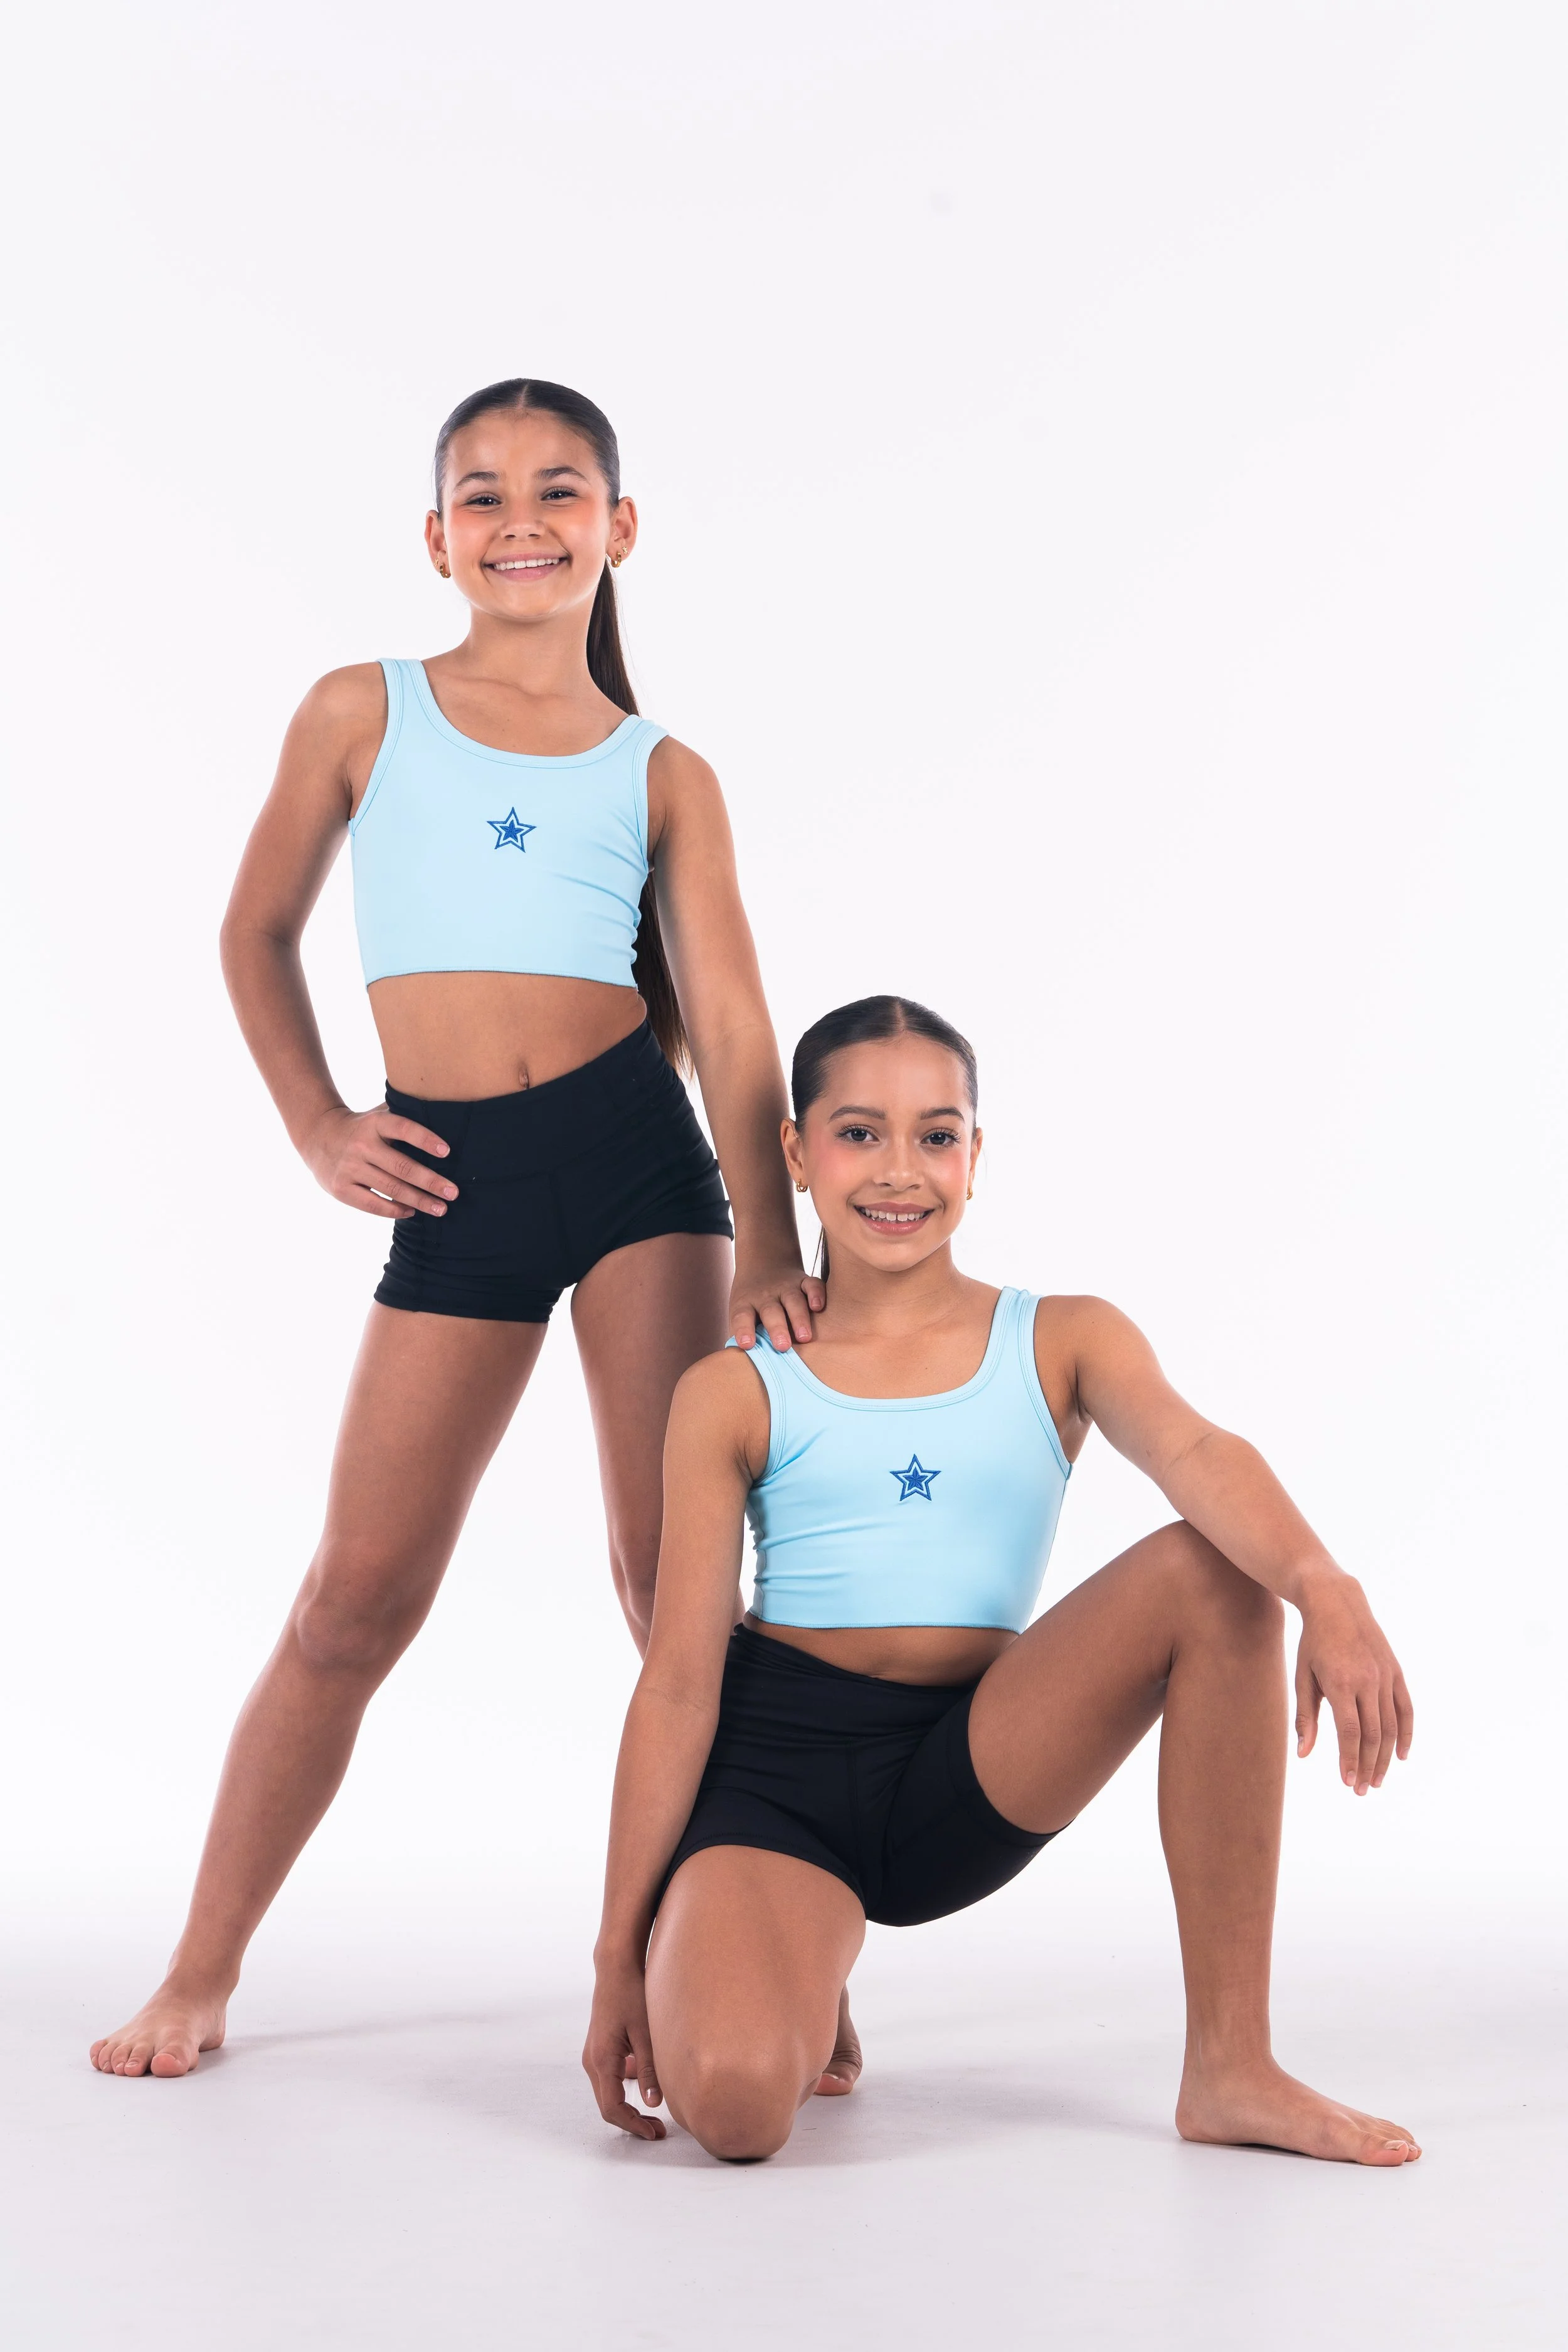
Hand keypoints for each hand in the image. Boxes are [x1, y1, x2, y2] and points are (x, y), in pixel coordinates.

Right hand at [301, 1104, 458, 1220]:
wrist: (317, 1135)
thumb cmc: (361, 1127)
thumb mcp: (378, 1114)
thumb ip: (404, 1114)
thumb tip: (444, 1116)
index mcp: (374, 1123)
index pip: (403, 1129)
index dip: (425, 1139)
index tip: (447, 1152)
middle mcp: (362, 1145)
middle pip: (402, 1167)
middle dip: (431, 1182)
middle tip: (453, 1192)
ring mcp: (349, 1168)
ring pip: (391, 1189)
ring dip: (419, 1201)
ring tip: (440, 1208)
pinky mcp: (341, 1188)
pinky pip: (373, 1205)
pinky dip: (395, 1210)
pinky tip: (412, 1212)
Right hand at [583, 1958, 665, 2140]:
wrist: (616, 1967)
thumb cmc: (632, 1994)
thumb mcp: (646, 2033)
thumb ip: (649, 2070)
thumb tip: (654, 2105)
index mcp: (602, 2060)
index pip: (612, 2108)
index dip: (633, 2125)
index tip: (654, 2133)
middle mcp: (592, 2061)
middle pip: (608, 2105)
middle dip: (632, 2121)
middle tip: (658, 2131)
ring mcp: (593, 2055)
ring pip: (608, 2094)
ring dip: (629, 2107)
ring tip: (657, 2114)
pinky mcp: (600, 2049)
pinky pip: (610, 2079)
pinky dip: (626, 2090)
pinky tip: (648, 2082)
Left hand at [730, 1255, 825, 1351]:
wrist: (763, 1260)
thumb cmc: (752, 1300)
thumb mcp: (740, 1311)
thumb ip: (740, 1334)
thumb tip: (740, 1364)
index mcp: (746, 1303)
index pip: (742, 1317)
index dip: (743, 1330)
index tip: (747, 1345)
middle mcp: (766, 1295)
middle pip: (771, 1311)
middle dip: (777, 1329)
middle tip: (782, 1347)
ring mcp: (786, 1287)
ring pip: (793, 1300)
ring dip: (799, 1318)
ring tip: (804, 1337)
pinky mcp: (803, 1280)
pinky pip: (812, 1284)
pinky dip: (817, 1294)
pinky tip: (818, 1307)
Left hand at [1293, 1572, 1413, 1794]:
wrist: (1337, 1603)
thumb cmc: (1313, 1642)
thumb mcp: (1303, 1676)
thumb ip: (1305, 1717)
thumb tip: (1304, 1755)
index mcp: (1341, 1682)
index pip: (1349, 1732)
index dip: (1350, 1760)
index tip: (1347, 1783)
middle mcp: (1367, 1680)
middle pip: (1373, 1734)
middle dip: (1367, 1766)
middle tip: (1360, 1789)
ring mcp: (1385, 1675)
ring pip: (1391, 1726)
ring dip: (1385, 1757)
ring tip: (1376, 1780)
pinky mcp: (1396, 1671)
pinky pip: (1406, 1708)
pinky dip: (1406, 1733)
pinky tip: (1400, 1755)